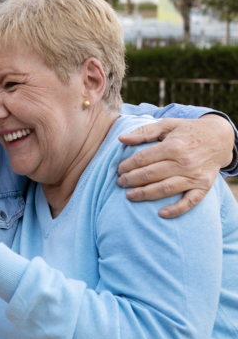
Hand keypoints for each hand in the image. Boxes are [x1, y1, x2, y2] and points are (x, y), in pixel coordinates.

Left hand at [117, 115, 234, 218]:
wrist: (219, 138)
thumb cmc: (187, 131)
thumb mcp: (166, 125)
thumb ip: (143, 132)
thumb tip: (121, 139)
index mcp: (172, 146)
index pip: (142, 159)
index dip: (127, 166)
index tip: (118, 170)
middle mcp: (184, 162)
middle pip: (150, 175)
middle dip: (131, 180)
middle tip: (120, 183)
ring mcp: (194, 176)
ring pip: (165, 189)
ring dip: (145, 194)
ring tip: (129, 196)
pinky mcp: (204, 186)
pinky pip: (190, 201)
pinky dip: (177, 209)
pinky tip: (162, 214)